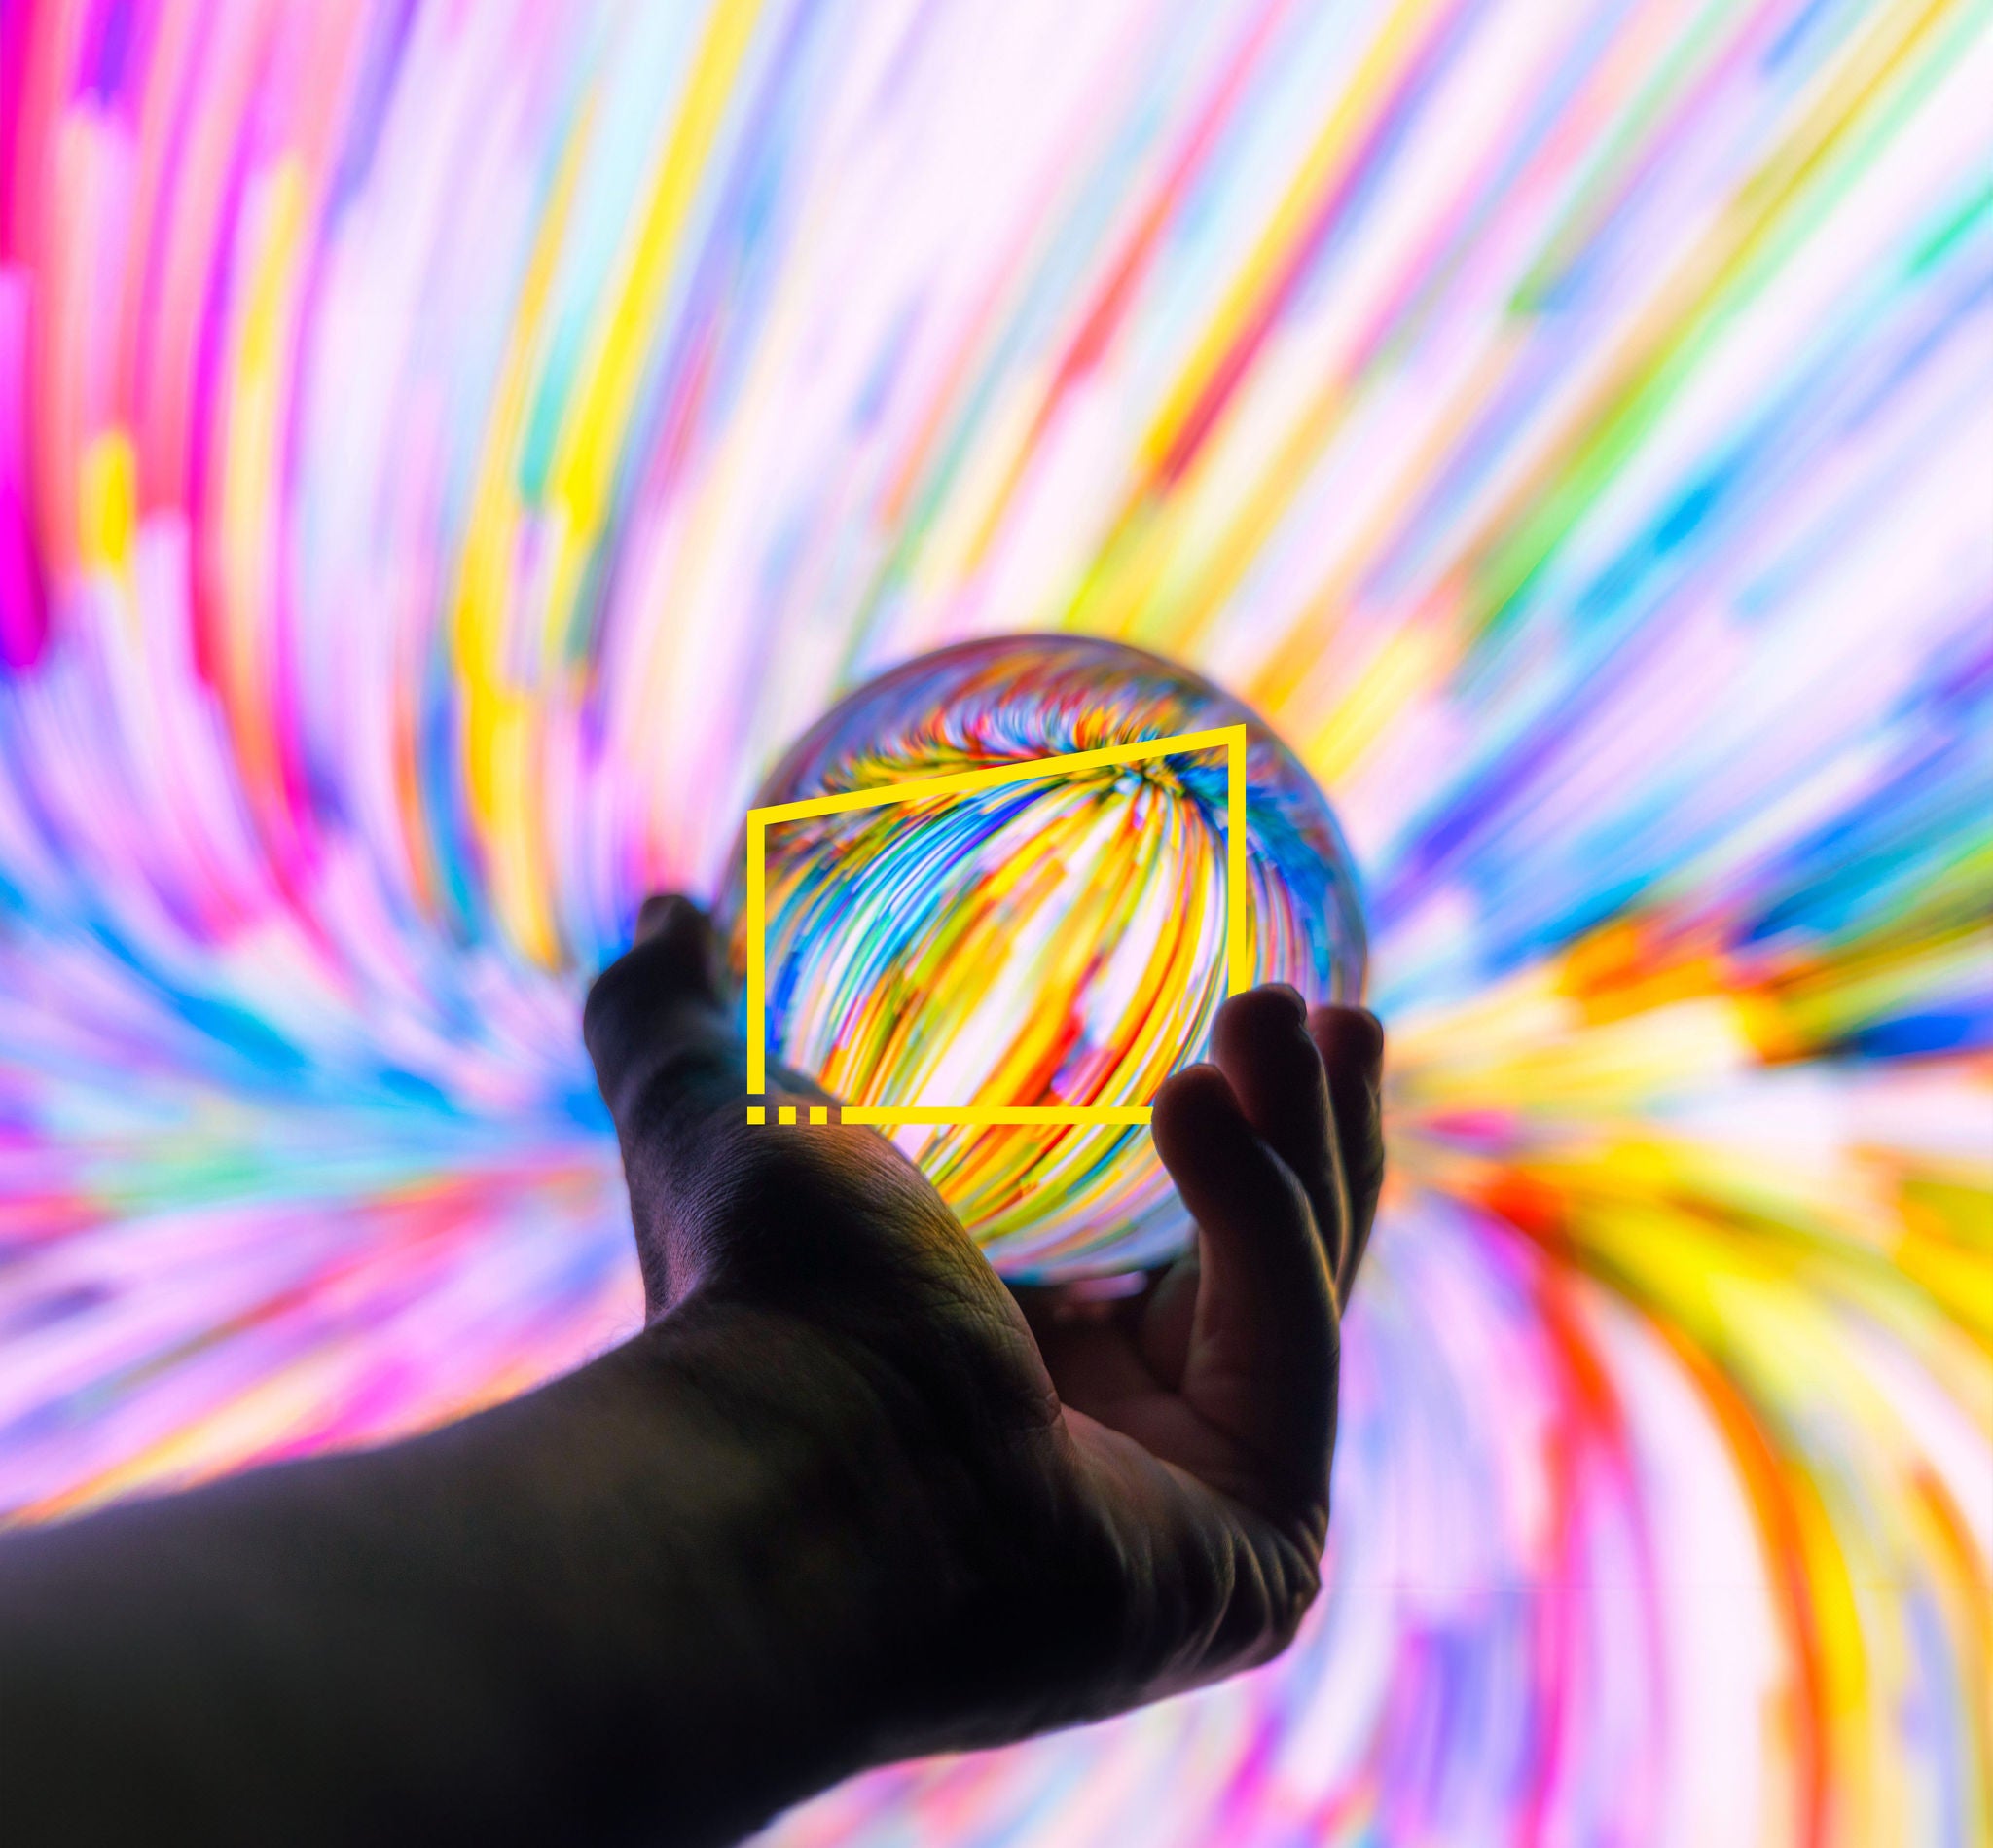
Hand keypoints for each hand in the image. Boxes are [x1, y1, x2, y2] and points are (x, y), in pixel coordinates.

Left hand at [584, 893, 1383, 1759]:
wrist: (779, 1468)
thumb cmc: (747, 1303)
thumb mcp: (716, 1115)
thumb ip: (674, 1015)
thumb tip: (662, 912)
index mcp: (1015, 1351)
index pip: (1170, 1227)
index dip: (1234, 1120)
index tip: (1267, 1001)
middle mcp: (1114, 1437)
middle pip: (1266, 1260)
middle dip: (1311, 1129)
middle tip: (1319, 1010)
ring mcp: (1191, 1507)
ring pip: (1300, 1295)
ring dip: (1309, 1143)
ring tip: (1282, 1015)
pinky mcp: (1251, 1559)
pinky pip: (1292, 1353)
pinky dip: (1266, 1223)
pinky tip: (1197, 1105)